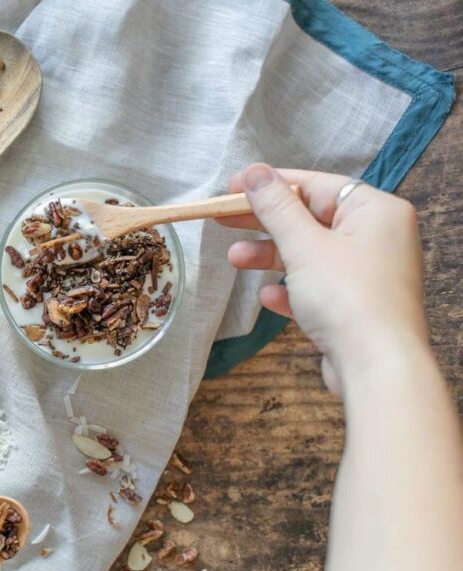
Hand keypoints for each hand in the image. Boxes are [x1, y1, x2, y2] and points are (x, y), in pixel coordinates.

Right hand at [219, 164, 426, 392]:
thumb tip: (254, 172)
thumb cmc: (347, 296)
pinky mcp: (358, 307)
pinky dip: (292, 289)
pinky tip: (269, 297)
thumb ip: (276, 208)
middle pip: (311, 219)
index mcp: (376, 211)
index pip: (316, 185)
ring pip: (311, 255)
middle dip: (265, 223)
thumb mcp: (303, 245)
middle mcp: (378, 238)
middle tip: (223, 219)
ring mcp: (369, 275)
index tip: (233, 186)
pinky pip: (319, 288)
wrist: (377, 366)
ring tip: (234, 259)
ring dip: (270, 257)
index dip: (271, 184)